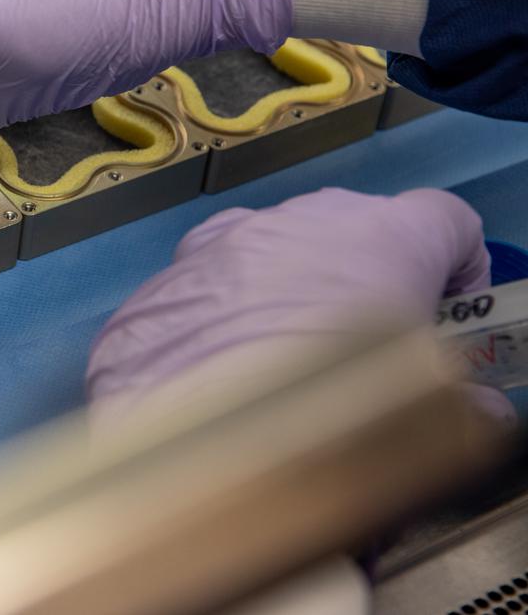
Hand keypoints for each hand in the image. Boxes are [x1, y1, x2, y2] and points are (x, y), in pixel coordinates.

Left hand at [85, 188, 512, 429]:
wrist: (189, 430)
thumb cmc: (328, 407)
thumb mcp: (427, 416)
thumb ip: (460, 402)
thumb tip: (480, 409)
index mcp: (387, 236)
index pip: (447, 220)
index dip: (456, 264)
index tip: (451, 311)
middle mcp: (304, 221)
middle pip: (354, 233)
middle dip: (368, 282)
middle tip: (369, 351)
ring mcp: (229, 241)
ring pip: (277, 253)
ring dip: (291, 293)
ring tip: (287, 366)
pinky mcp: (170, 274)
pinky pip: (212, 283)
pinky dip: (224, 314)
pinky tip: (220, 372)